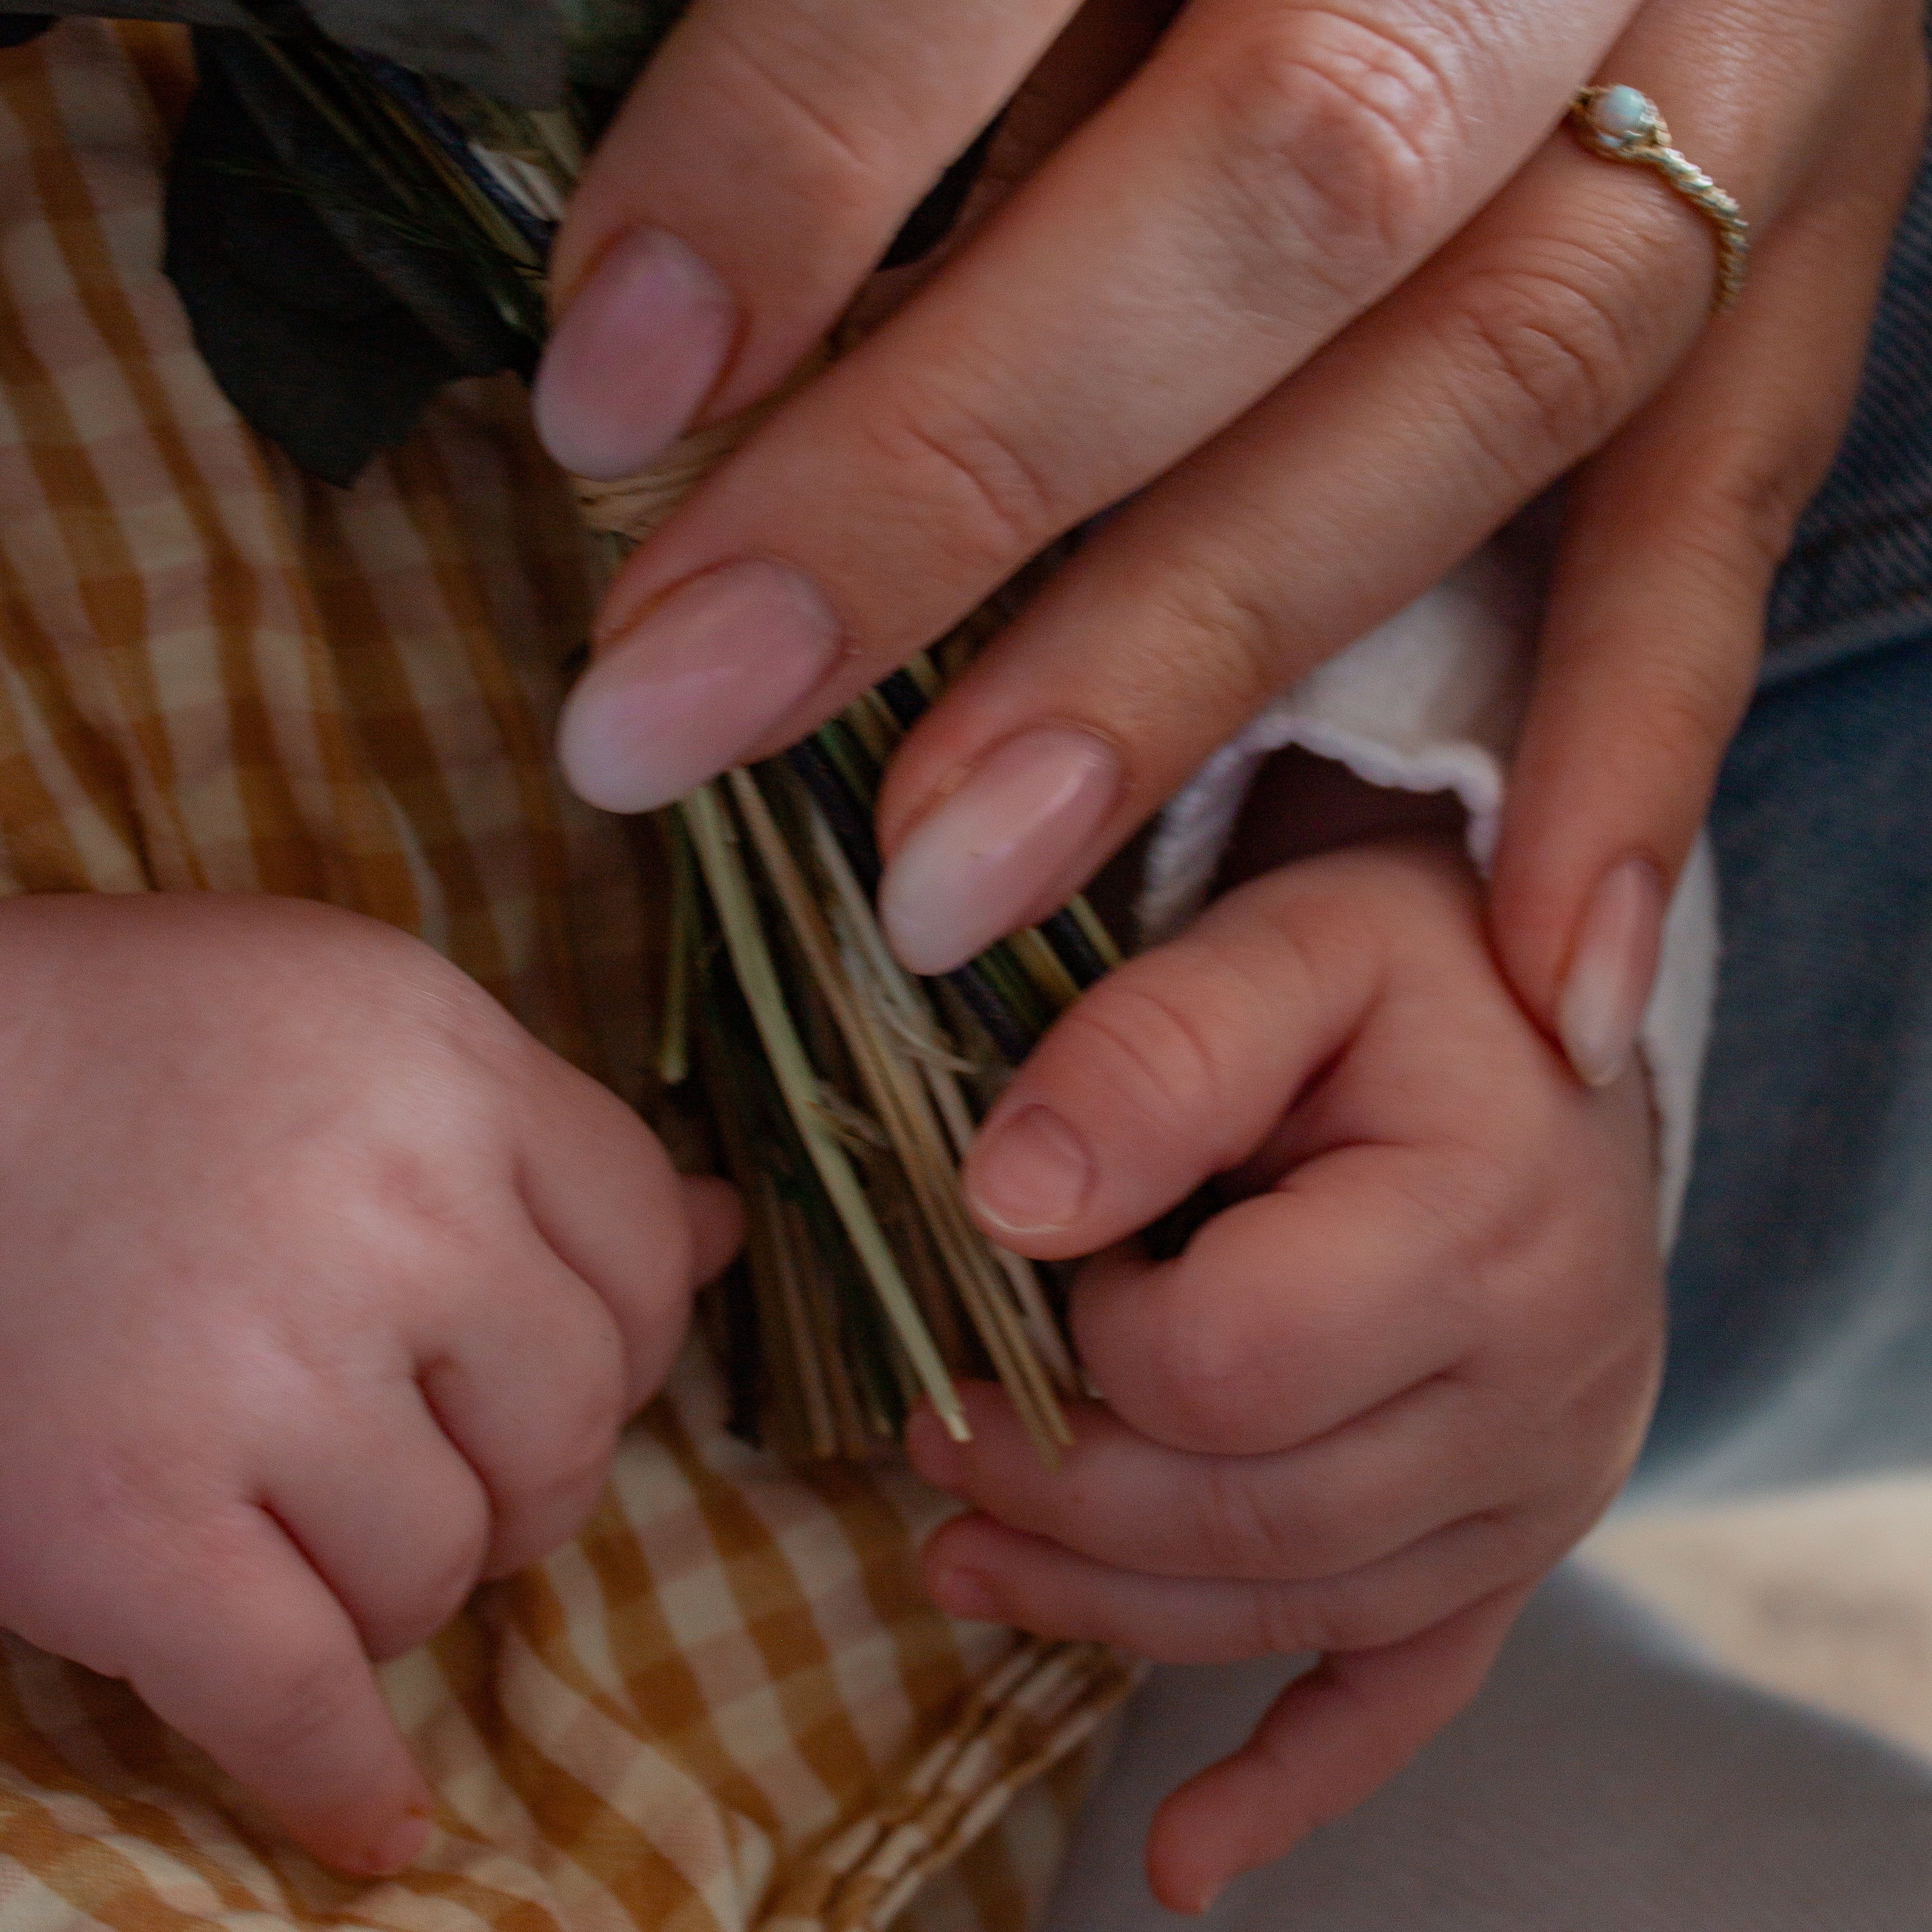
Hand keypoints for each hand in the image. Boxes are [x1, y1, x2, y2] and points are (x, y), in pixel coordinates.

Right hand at [0, 895, 737, 1875]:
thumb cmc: (155, 1047)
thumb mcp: (384, 1025)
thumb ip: (551, 1138)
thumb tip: (720, 1233)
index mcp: (455, 1079)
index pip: (645, 1252)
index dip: (626, 1326)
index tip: (570, 1353)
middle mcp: (390, 1219)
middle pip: (571, 1422)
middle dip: (525, 1460)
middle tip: (430, 1440)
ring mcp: (265, 1379)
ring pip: (449, 1565)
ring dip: (405, 1573)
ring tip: (310, 1514)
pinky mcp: (129, 1526)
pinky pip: (294, 1696)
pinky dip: (341, 1775)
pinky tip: (379, 1816)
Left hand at [536, 0, 1920, 1085]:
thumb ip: (884, 36)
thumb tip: (654, 295)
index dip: (797, 164)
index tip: (606, 393)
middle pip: (1271, 200)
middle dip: (955, 478)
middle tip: (680, 709)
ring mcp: (1739, 87)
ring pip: (1485, 387)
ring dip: (1196, 664)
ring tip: (949, 886)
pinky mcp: (1817, 249)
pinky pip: (1730, 510)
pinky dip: (1633, 744)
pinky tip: (1546, 979)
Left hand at [903, 832, 1661, 1910]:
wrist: (1538, 1022)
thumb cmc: (1402, 966)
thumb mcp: (1285, 944)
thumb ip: (1149, 1055)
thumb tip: (1003, 1206)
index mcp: (1485, 1230)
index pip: (1223, 1369)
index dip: (1080, 1335)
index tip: (1021, 1252)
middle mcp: (1541, 1389)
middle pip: (1249, 1517)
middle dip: (1053, 1490)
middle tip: (916, 1431)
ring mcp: (1537, 1484)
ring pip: (1295, 1610)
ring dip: (1105, 1603)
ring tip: (951, 1560)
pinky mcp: (1508, 1534)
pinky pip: (1413, 1691)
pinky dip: (1295, 1778)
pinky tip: (1187, 1857)